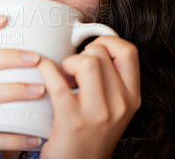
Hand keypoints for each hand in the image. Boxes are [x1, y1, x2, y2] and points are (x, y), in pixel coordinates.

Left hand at [38, 36, 140, 158]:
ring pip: (86, 63)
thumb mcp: (113, 107)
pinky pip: (58, 83)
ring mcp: (97, 113)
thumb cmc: (92, 133)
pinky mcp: (72, 120)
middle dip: (81, 53)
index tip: (92, 47)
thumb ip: (109, 80)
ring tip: (64, 76)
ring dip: (68, 62)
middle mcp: (120, 104)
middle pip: (100, 53)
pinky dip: (46, 70)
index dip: (108, 41)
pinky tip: (44, 70)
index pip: (128, 52)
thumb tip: (88, 46)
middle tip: (72, 68)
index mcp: (131, 97)